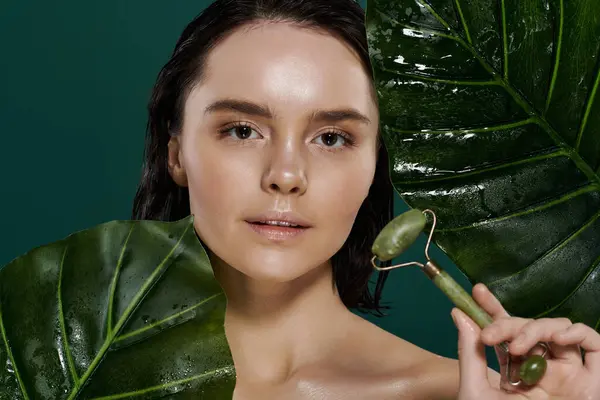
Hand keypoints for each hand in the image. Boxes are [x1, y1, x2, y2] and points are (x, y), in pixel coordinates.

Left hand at [452, 283, 599, 399]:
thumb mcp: (477, 391)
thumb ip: (469, 353)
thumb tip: (458, 314)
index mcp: (514, 370)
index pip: (504, 332)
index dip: (492, 308)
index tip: (476, 292)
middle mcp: (541, 368)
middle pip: (528, 328)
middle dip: (508, 322)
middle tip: (491, 335)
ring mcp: (569, 373)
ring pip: (558, 330)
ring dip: (535, 328)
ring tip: (515, 346)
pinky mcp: (593, 381)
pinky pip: (593, 343)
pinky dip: (577, 332)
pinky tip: (557, 338)